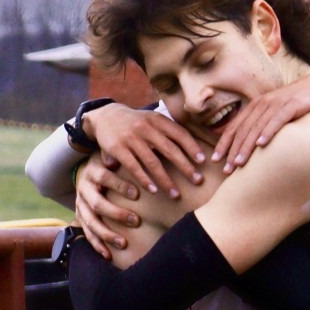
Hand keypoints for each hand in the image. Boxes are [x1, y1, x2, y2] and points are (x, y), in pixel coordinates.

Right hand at [74, 159, 142, 255]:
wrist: (89, 171)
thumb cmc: (110, 164)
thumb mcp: (114, 158)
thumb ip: (122, 158)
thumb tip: (132, 158)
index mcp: (92, 171)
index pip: (105, 177)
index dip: (120, 185)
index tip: (137, 194)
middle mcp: (83, 188)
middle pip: (97, 203)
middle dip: (117, 214)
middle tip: (136, 221)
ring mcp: (80, 204)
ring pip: (91, 222)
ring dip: (107, 234)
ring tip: (124, 243)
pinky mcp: (80, 217)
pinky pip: (87, 233)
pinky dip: (97, 245)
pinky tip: (108, 256)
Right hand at [88, 104, 205, 199]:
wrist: (106, 116)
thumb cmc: (136, 123)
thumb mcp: (152, 120)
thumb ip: (169, 130)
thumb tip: (195, 147)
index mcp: (157, 119)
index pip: (179, 133)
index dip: (192, 147)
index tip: (203, 161)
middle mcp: (146, 127)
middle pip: (170, 149)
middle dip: (185, 167)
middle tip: (198, 181)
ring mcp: (131, 138)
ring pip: (153, 162)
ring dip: (166, 180)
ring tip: (175, 194)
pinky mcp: (118, 149)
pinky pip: (134, 167)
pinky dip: (145, 180)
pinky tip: (153, 190)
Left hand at [212, 71, 309, 171]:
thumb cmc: (299, 104)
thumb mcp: (277, 114)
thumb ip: (264, 125)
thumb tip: (252, 146)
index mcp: (256, 106)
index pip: (235, 127)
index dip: (224, 143)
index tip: (216, 160)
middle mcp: (263, 103)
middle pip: (243, 129)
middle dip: (233, 150)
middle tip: (227, 169)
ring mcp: (277, 103)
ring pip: (256, 127)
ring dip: (246, 146)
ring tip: (239, 163)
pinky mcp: (292, 104)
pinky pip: (277, 120)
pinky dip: (268, 132)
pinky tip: (262, 145)